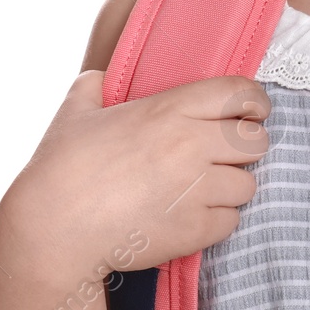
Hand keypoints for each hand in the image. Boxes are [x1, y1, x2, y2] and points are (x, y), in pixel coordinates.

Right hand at [4, 70, 271, 274]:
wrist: (52, 231)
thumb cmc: (60, 170)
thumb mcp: (74, 114)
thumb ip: (93, 88)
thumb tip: (98, 78)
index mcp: (169, 109)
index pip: (240, 93)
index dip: (254, 101)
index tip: (252, 111)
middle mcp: (191, 145)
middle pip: (256, 140)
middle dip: (244, 147)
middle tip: (225, 155)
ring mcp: (196, 189)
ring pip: (247, 184)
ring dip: (231, 187)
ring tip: (205, 190)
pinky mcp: (195, 229)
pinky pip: (231, 221)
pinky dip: (217, 221)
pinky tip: (193, 218)